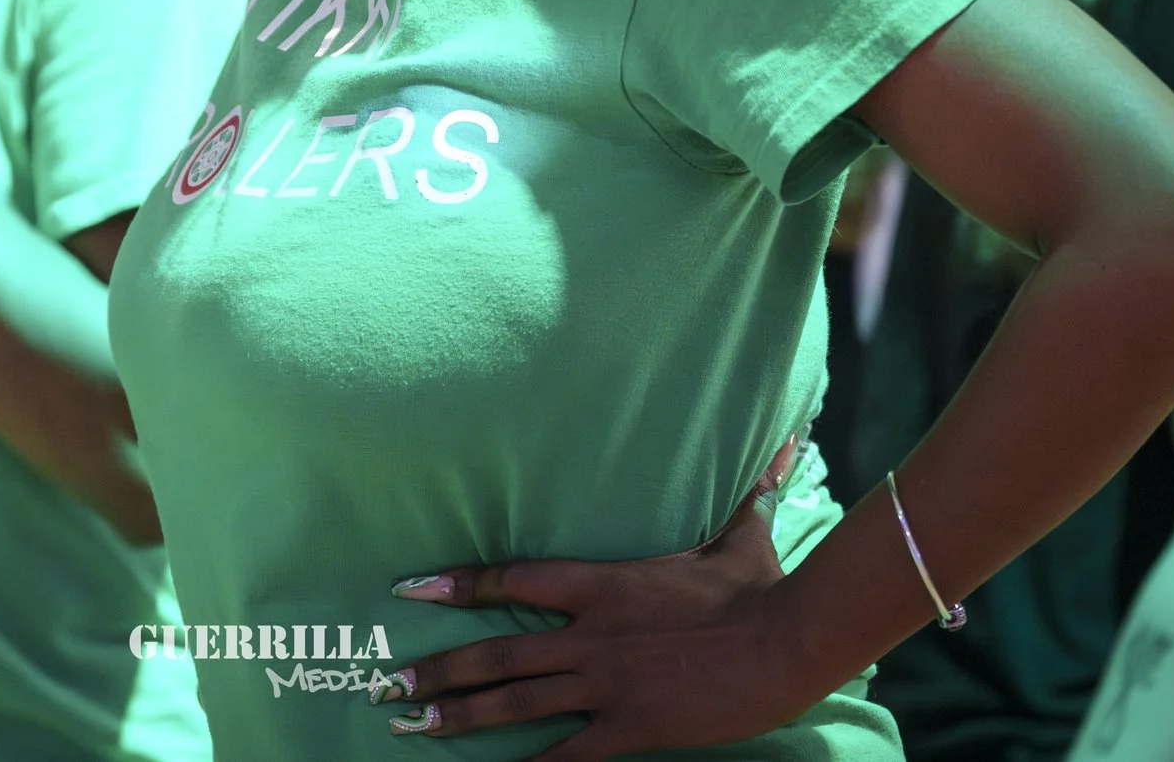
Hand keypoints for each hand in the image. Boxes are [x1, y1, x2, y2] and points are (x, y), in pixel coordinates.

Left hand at [378, 469, 819, 757]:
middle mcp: (591, 633)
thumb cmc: (760, 590)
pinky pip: (567, 755)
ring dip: (458, 715)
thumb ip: (740, 498)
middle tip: (387, 683)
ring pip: (515, 702)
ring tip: (411, 725)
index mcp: (602, 584)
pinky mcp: (631, 726)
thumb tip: (781, 444)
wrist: (787, 643)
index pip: (513, 579)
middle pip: (497, 652)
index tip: (409, 586)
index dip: (457, 583)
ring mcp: (606, 682)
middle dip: (437, 669)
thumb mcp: (739, 539)